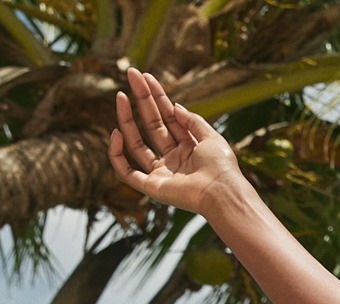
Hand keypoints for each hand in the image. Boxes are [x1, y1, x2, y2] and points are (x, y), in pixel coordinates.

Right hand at [108, 67, 243, 216]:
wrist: (223, 193)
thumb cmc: (222, 168)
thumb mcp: (211, 137)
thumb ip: (193, 121)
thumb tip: (175, 105)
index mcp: (189, 148)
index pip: (167, 118)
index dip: (156, 97)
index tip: (145, 76)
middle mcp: (173, 159)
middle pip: (151, 125)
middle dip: (141, 100)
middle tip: (131, 74)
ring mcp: (161, 173)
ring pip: (136, 143)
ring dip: (126, 120)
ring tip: (120, 96)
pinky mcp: (151, 186)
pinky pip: (126, 171)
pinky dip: (117, 154)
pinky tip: (117, 132)